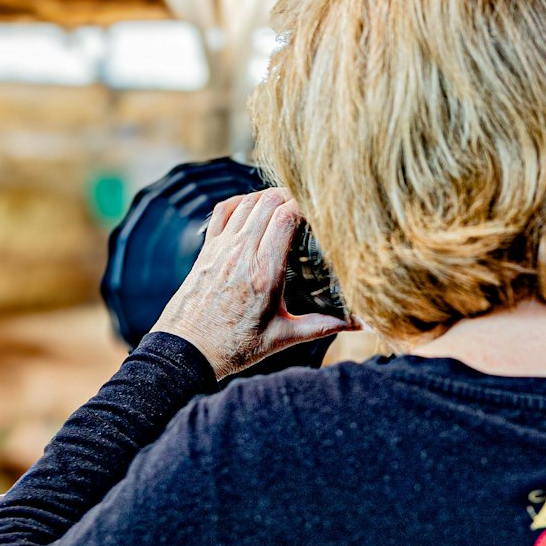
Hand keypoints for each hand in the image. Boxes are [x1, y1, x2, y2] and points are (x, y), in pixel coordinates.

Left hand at [154, 188, 352, 379]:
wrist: (186, 350)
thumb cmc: (234, 347)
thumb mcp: (283, 337)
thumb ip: (322, 325)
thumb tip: (358, 324)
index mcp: (264, 273)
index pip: (286, 218)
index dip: (306, 204)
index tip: (321, 209)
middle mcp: (242, 254)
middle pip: (268, 202)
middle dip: (291, 195)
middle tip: (308, 202)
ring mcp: (221, 248)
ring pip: (247, 202)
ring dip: (267, 196)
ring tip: (285, 202)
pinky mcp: (207, 250)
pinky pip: (223, 211)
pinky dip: (240, 201)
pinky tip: (252, 206)